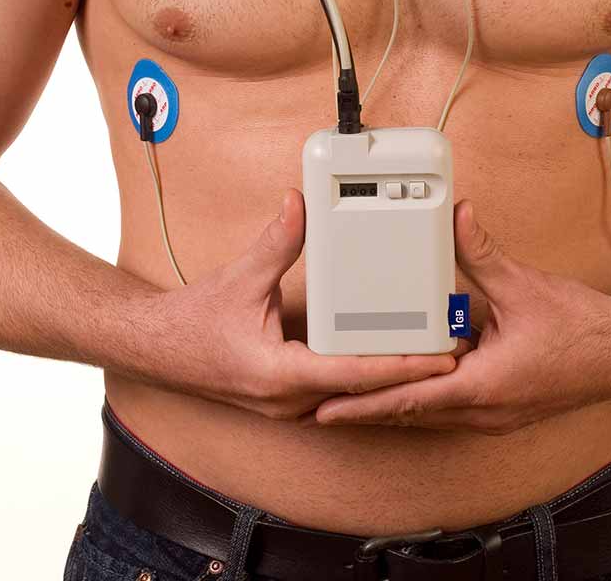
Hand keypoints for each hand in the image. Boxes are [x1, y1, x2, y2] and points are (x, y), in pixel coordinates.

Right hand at [160, 189, 455, 419]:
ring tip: (432, 357)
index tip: (441, 360)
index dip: (403, 367)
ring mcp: (288, 405)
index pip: (354, 375)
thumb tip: (300, 204)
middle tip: (454, 354)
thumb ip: (277, 242)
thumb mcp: (239, 278)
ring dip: (389, 381)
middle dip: (410, 375)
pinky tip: (389, 361)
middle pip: (363, 393)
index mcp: (279, 375)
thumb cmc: (192, 322)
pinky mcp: (287, 400)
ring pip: (351, 399)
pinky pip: (335, 395)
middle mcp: (288, 400)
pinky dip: (364, 380)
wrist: (155, 350)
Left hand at [313, 201, 610, 433]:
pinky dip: (429, 396)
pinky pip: (454, 408)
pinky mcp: (504, 408)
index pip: (408, 399)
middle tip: (325, 400)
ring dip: (398, 401)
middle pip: (412, 411)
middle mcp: (484, 410)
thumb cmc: (582, 330)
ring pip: (432, 413)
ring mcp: (494, 415)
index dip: (364, 404)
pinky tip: (416, 377)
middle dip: (369, 405)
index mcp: (482, 386)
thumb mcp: (523, 286)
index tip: (328, 408)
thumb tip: (456, 218)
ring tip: (358, 392)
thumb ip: (481, 254)